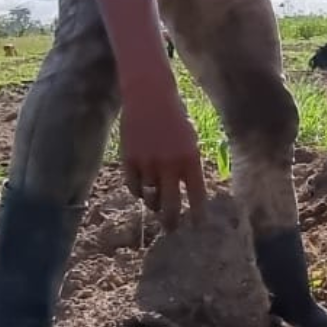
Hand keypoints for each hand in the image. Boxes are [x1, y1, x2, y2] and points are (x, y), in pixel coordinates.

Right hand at [118, 87, 206, 228]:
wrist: (149, 96)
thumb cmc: (175, 117)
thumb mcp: (190, 140)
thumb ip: (190, 165)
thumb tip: (188, 193)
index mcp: (190, 159)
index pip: (197, 196)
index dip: (198, 215)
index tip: (197, 227)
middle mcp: (169, 164)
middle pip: (171, 205)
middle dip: (172, 222)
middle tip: (172, 230)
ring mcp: (148, 162)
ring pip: (150, 198)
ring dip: (154, 204)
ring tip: (157, 205)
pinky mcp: (129, 159)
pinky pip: (133, 187)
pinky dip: (138, 192)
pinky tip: (142, 190)